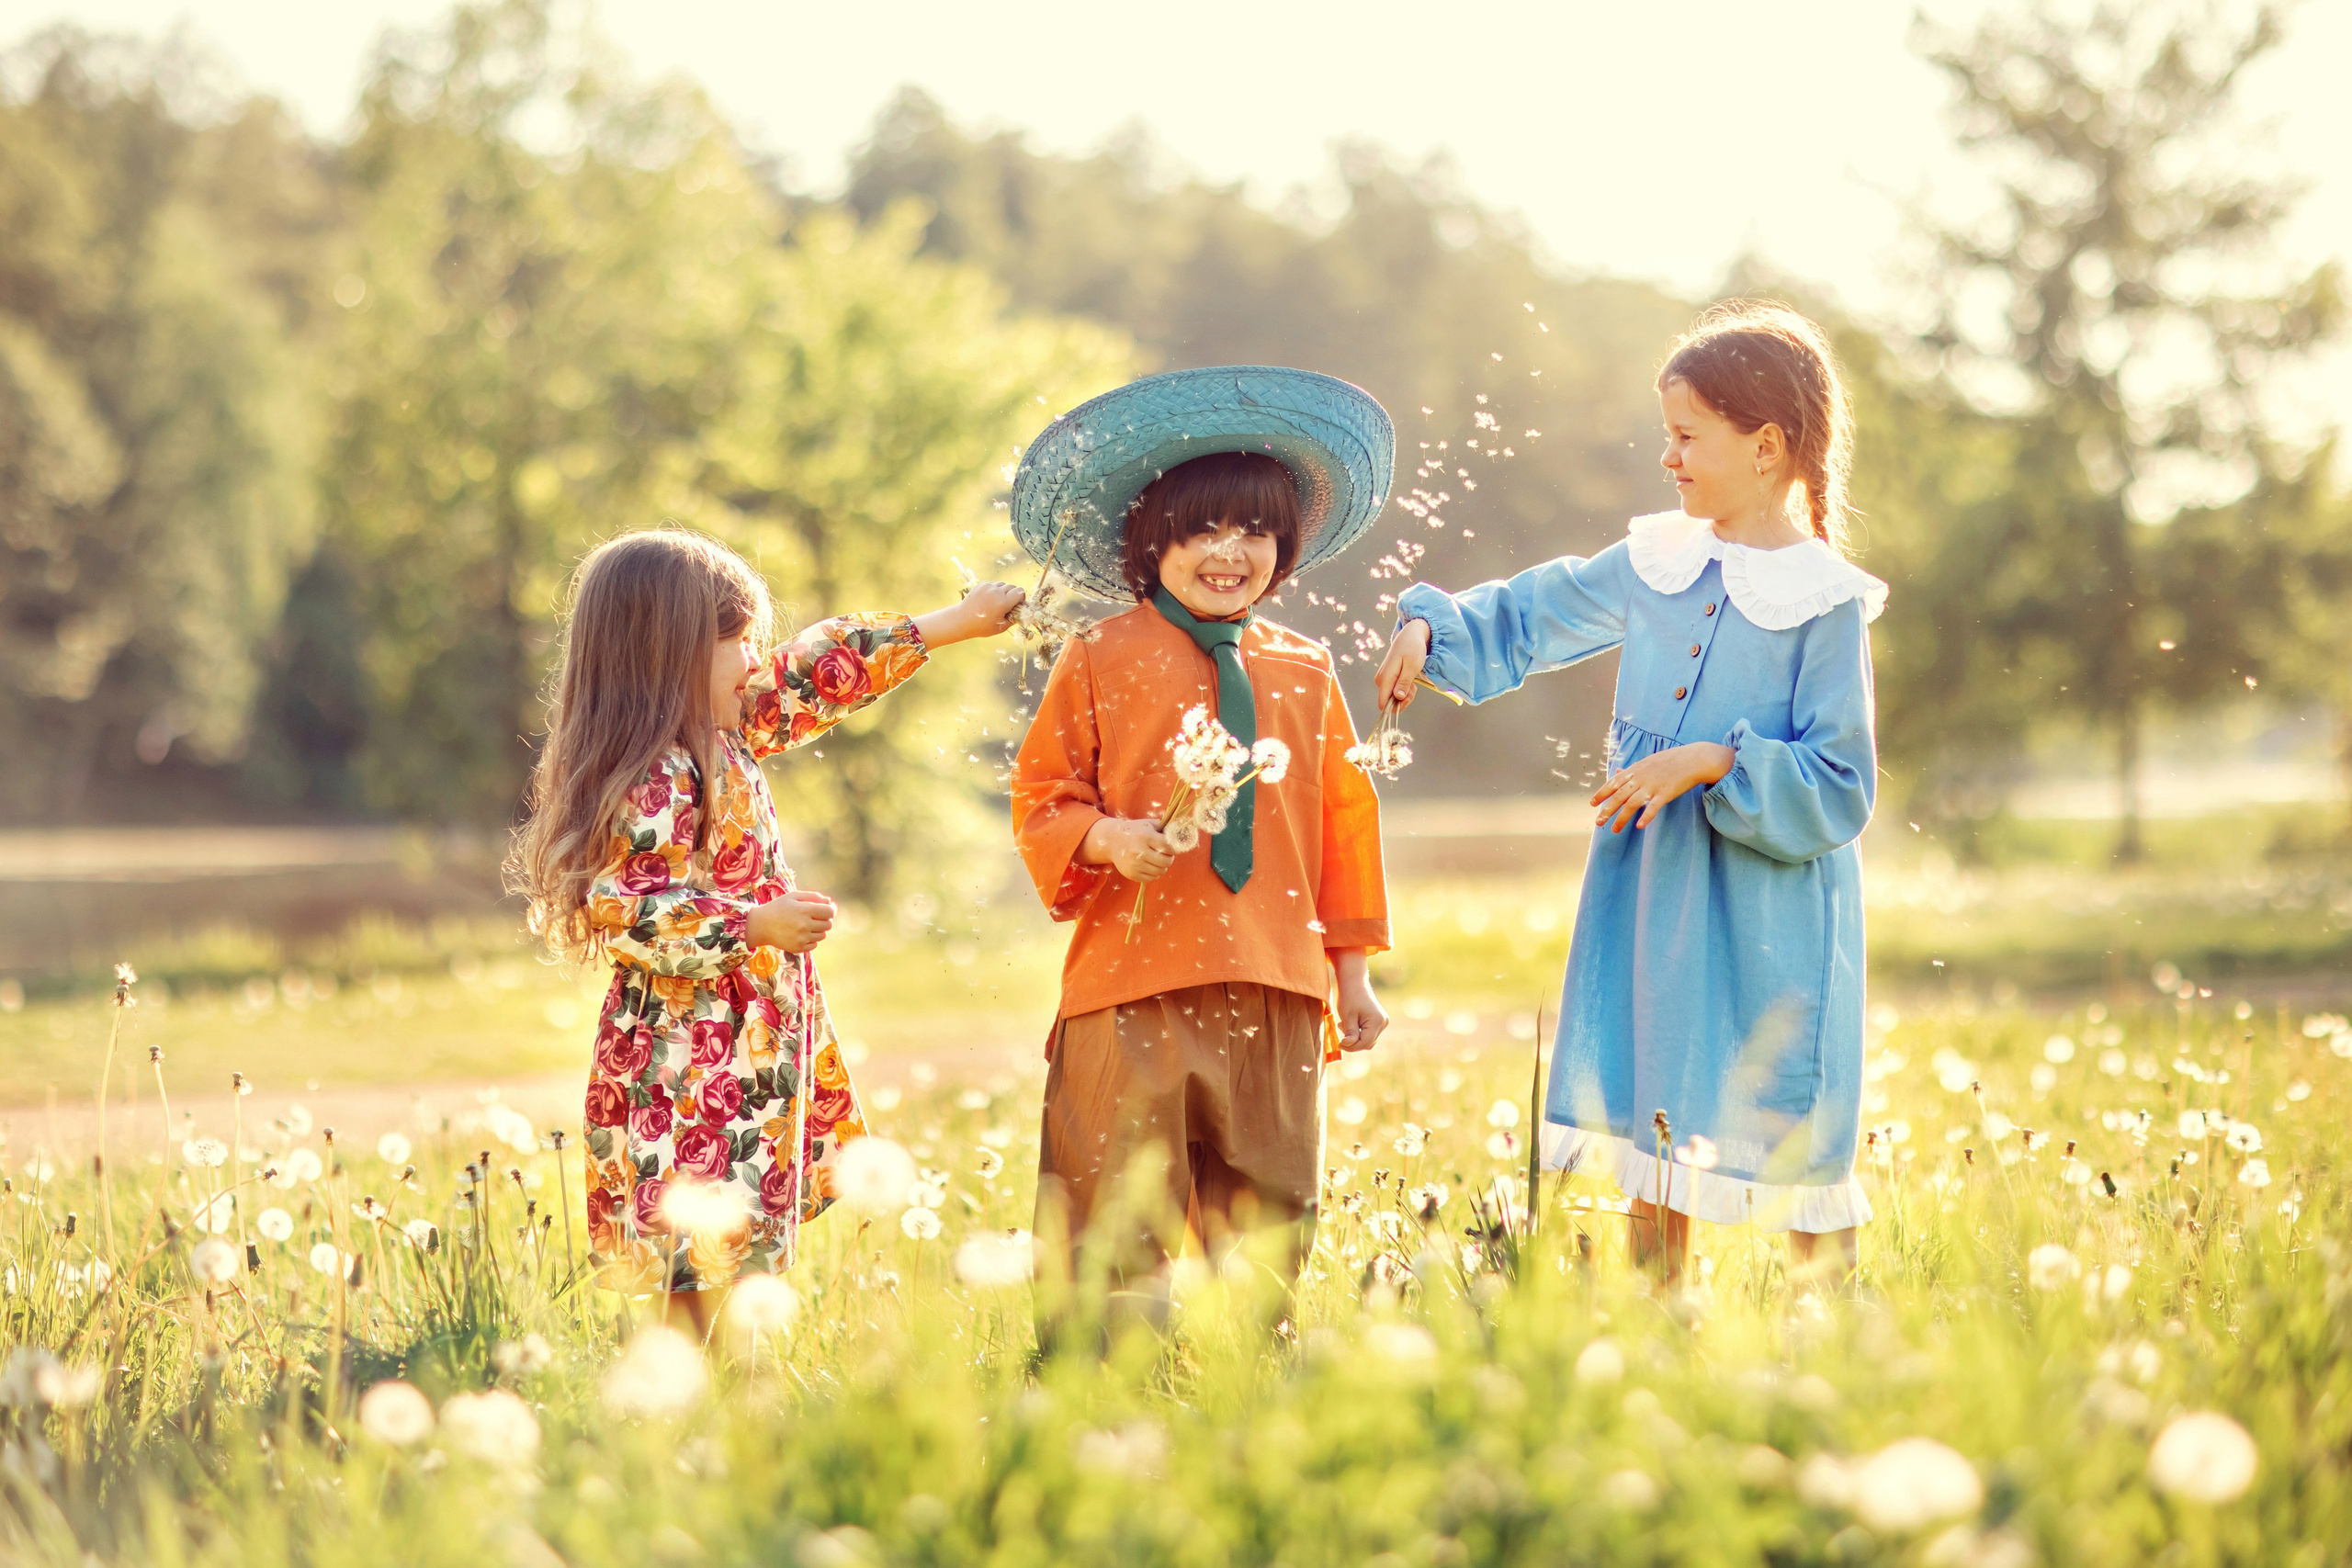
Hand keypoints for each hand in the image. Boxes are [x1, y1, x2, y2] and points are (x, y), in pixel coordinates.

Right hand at [748, 889, 836, 952]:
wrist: (761, 925)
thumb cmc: (779, 907)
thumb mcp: (794, 896)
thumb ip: (813, 896)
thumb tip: (829, 901)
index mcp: (804, 910)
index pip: (830, 912)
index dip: (830, 909)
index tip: (826, 909)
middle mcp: (804, 925)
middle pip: (828, 924)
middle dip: (825, 919)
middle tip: (814, 917)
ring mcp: (801, 938)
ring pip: (823, 935)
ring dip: (818, 930)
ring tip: (806, 925)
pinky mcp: (798, 948)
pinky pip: (814, 944)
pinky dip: (811, 939)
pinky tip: (801, 934)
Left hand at [913, 582, 1025, 647]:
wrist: (962, 620)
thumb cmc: (983, 626)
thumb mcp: (1001, 627)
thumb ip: (1014, 619)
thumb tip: (1022, 612)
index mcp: (1003, 602)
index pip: (1020, 592)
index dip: (1020, 598)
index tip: (1016, 605)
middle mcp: (997, 592)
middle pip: (1013, 587)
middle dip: (1013, 595)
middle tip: (1007, 605)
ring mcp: (988, 586)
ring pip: (1003, 584)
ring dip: (1004, 592)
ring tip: (996, 602)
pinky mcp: (982, 584)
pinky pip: (994, 584)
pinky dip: (994, 590)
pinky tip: (988, 600)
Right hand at [1078, 817, 1177, 882]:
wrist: (1112, 841)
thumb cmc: (1135, 831)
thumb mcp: (1149, 824)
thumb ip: (1166, 829)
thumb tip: (1183, 834)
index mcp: (1145, 836)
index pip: (1169, 847)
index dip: (1175, 848)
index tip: (1175, 847)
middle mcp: (1139, 851)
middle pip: (1166, 861)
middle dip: (1169, 858)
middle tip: (1165, 853)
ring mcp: (1135, 864)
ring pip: (1161, 871)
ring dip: (1162, 866)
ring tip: (1157, 859)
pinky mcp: (1132, 874)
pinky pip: (1152, 878)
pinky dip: (1154, 873)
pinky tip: (1150, 865)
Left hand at [1330, 949, 1386, 1051]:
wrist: (1354, 982)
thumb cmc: (1349, 997)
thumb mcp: (1347, 1016)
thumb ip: (1350, 1033)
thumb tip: (1347, 1045)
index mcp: (1377, 1021)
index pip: (1365, 1043)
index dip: (1351, 1046)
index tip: (1339, 1044)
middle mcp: (1383, 1023)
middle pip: (1367, 1043)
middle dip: (1353, 1041)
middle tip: (1341, 1031)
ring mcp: (1382, 1022)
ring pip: (1368, 1040)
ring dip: (1356, 1037)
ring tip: (1344, 1025)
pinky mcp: (1379, 1021)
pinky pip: (1369, 1033)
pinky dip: (1359, 1032)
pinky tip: (1350, 1023)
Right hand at [1372, 619, 1430, 711]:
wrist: (1410, 635)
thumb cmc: (1413, 648)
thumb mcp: (1412, 666)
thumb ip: (1404, 682)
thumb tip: (1398, 697)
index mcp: (1385, 678)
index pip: (1383, 703)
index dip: (1396, 707)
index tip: (1408, 698)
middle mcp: (1381, 680)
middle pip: (1389, 702)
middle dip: (1403, 699)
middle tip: (1414, 688)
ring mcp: (1384, 679)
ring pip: (1393, 697)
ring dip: (1406, 694)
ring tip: (1413, 682)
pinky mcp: (1388, 678)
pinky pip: (1395, 690)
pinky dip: (1405, 688)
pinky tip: (1410, 679)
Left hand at [1590, 742, 1734, 832]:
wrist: (1693, 759)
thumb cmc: (1670, 761)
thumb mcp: (1647, 762)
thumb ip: (1631, 769)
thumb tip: (1617, 771)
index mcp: (1635, 770)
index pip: (1613, 782)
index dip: (1602, 793)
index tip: (1592, 803)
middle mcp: (1641, 778)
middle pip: (1619, 796)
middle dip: (1607, 810)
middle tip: (1598, 822)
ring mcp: (1653, 786)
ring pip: (1632, 804)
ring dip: (1622, 818)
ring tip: (1614, 830)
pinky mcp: (1666, 793)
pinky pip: (1653, 807)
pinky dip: (1646, 816)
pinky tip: (1639, 826)